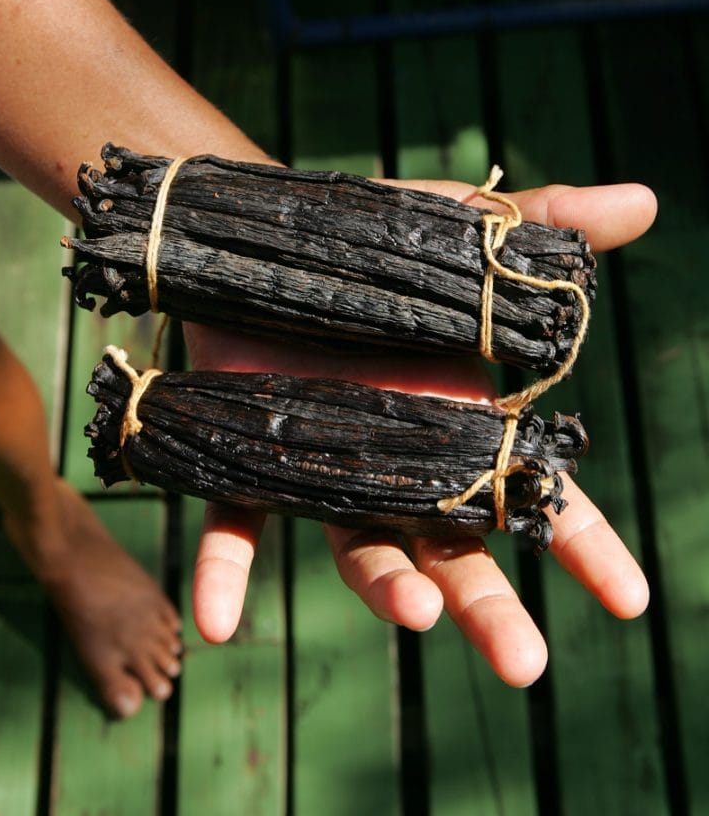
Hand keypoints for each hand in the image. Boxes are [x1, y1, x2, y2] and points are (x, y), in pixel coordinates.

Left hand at [184, 179, 656, 685]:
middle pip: (455, 548)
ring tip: (415, 614)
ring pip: (363, 548)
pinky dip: (225, 575)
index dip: (583, 546)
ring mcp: (327, 466)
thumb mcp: (464, 230)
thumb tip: (646, 198)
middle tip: (525, 664)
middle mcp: (400, 462)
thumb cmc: (380, 243)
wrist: (269, 237)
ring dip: (386, 588)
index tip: (629, 601)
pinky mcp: (250, 456)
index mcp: (460, 421)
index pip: (533, 497)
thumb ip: (548, 222)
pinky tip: (215, 623)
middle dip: (488, 605)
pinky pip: (236, 525)